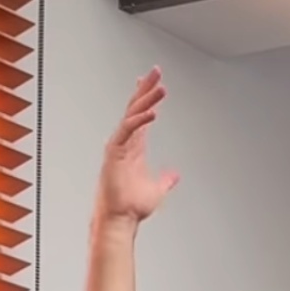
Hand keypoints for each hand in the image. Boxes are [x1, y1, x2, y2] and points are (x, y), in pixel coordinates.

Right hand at [95, 69, 179, 224]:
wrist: (120, 219)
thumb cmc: (130, 206)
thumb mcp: (157, 189)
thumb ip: (165, 180)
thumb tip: (174, 176)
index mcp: (134, 147)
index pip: (141, 115)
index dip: (148, 98)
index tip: (155, 83)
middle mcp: (125, 142)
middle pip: (136, 108)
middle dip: (146, 88)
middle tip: (156, 71)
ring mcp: (119, 145)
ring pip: (133, 114)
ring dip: (147, 99)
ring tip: (160, 87)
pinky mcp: (115, 151)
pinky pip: (128, 129)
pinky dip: (140, 119)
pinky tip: (153, 111)